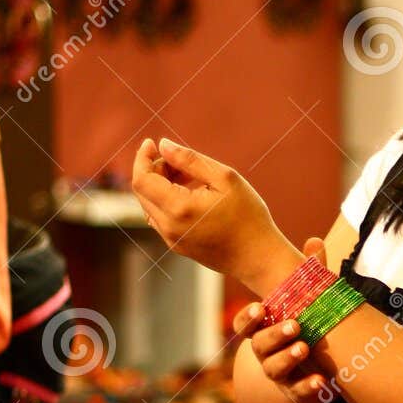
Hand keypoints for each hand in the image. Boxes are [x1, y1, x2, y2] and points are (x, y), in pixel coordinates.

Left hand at [131, 136, 298, 294]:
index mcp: (179, 209)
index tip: (152, 143)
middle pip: (143, 191)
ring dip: (161, 185)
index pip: (142, 180)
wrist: (260, 258)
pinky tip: (192, 195)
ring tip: (190, 178)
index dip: (142, 158)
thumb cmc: (249, 217)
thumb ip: (190, 159)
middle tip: (182, 162)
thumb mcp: (224, 178)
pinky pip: (161, 218)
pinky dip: (167, 200)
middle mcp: (169, 228)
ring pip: (150, 204)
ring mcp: (172, 240)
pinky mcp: (178, 246)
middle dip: (154, 169)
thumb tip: (163, 145)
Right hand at [234, 237, 334, 402]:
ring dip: (288, 358)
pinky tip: (322, 381)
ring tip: (305, 348)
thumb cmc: (305, 331)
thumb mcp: (306, 304)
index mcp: (263, 330)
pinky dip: (309, 387)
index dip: (248, 318)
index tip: (260, 307)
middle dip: (275, 334)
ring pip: (274, 369)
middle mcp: (265, 354)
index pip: (244, 325)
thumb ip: (309, 277)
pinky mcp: (296, 393)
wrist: (311, 375)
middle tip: (295, 325)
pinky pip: (299, 393)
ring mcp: (279, 375)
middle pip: (260, 345)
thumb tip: (314, 242)